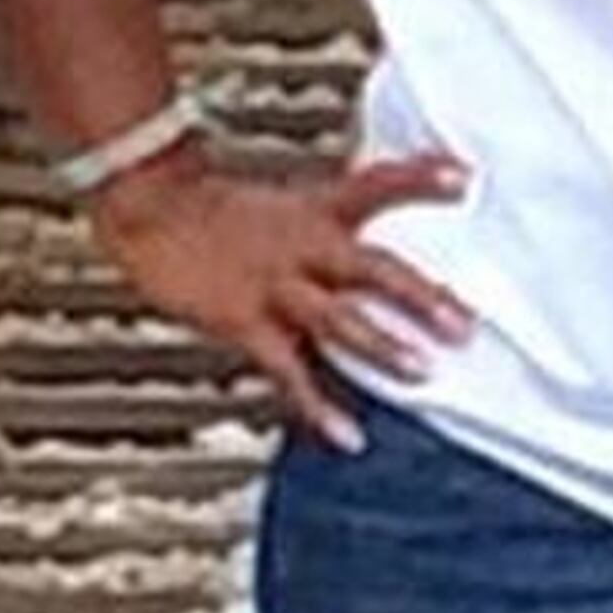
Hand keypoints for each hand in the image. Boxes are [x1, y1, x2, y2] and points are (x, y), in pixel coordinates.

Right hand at [85, 143, 470, 446]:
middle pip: (370, 267)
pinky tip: (348, 436)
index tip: (464, 177)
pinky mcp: (243, 321)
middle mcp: (302, 245)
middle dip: (420, 296)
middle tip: (464, 324)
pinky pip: (287, 369)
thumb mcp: (282, 200)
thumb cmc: (214, 209)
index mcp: (315, 210)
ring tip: (420, 371)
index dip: (420, 177)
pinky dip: (318, 406)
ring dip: (379, 345)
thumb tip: (372, 225)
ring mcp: (273, 283)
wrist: (148, 206)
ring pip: (335, 317)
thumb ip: (330, 213)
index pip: (375, 184)